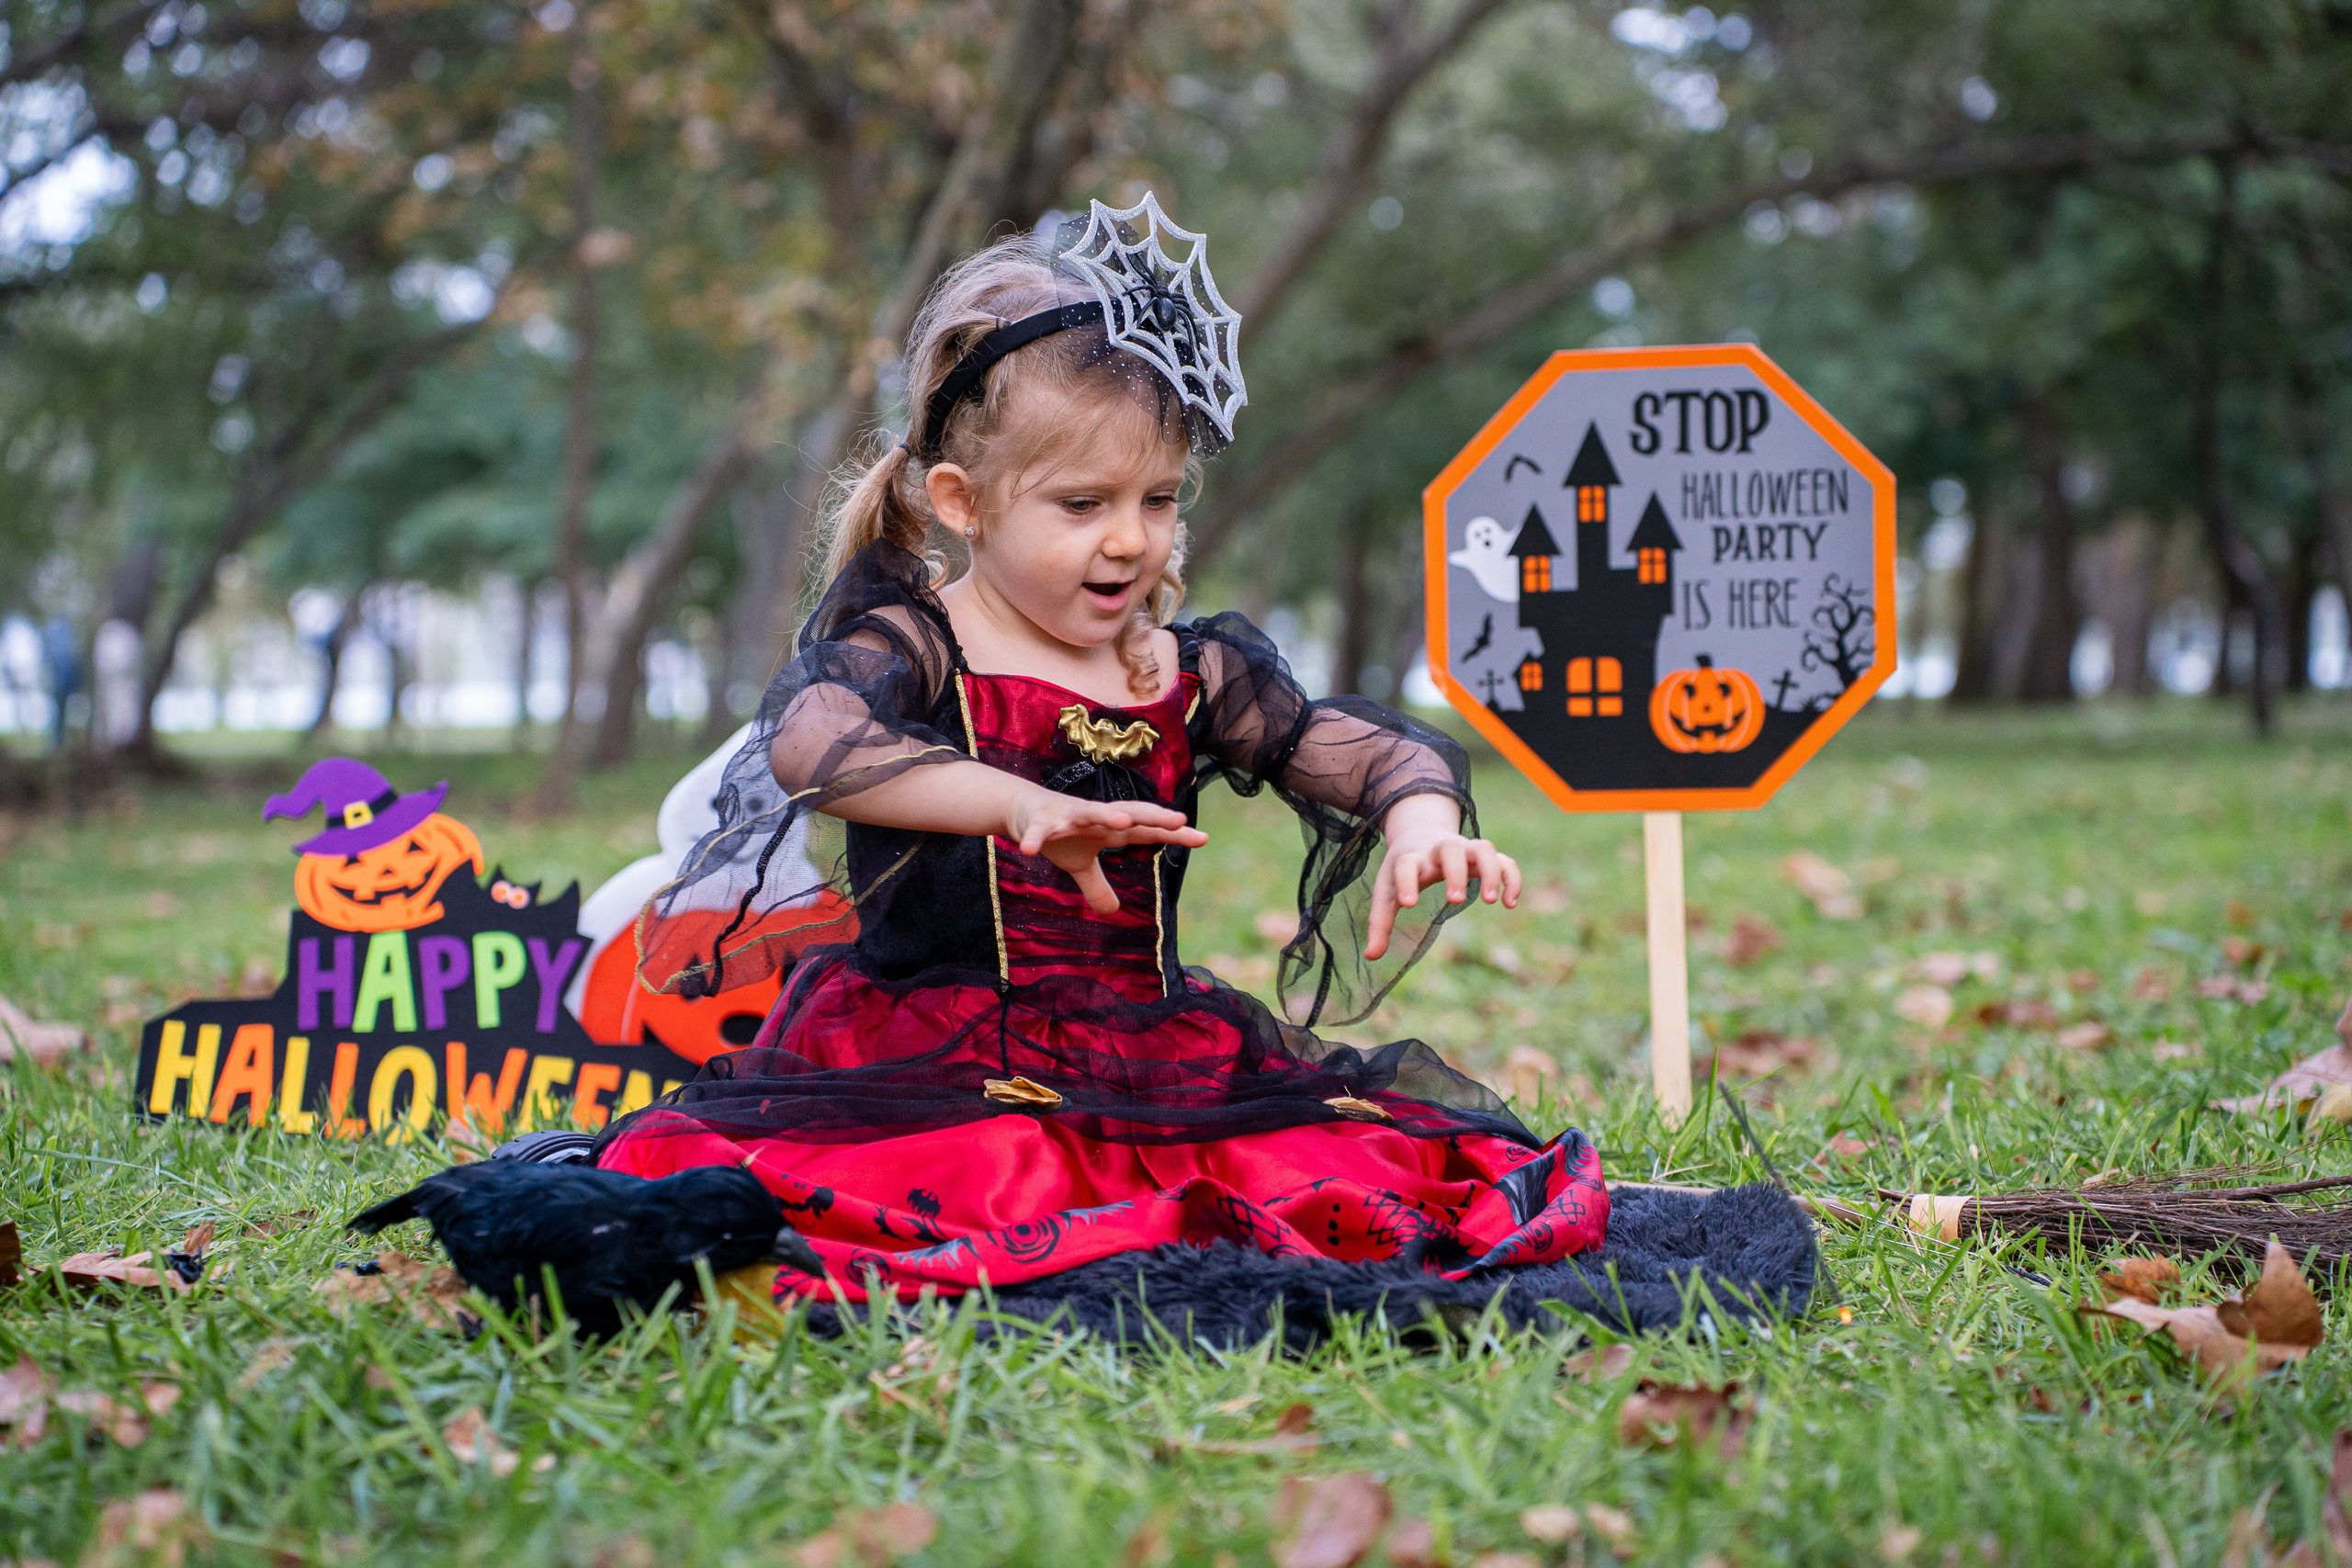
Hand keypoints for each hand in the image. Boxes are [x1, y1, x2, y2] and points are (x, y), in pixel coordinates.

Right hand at [1007, 788, 1207, 914]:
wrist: (1022, 809)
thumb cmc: (1059, 832)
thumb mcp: (1079, 865)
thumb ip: (1097, 885)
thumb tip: (1112, 912)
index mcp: (1110, 827)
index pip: (1148, 830)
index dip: (1173, 833)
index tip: (1204, 838)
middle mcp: (1095, 816)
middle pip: (1131, 812)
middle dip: (1154, 816)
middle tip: (1179, 820)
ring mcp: (1068, 815)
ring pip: (1092, 812)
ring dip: (1108, 815)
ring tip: (1126, 822)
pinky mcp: (1040, 819)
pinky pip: (1038, 830)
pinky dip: (1034, 838)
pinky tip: (1029, 850)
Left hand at [1365, 795, 1520, 959]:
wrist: (1419, 831)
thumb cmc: (1402, 868)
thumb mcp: (1386, 891)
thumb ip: (1379, 923)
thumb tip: (1371, 956)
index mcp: (1411, 858)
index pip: (1406, 864)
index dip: (1406, 882)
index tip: (1409, 904)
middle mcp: (1438, 850)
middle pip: (1450, 850)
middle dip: (1455, 872)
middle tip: (1456, 900)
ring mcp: (1463, 849)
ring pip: (1483, 848)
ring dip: (1490, 871)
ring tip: (1491, 901)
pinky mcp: (1482, 855)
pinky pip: (1504, 859)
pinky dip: (1511, 877)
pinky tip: (1510, 903)